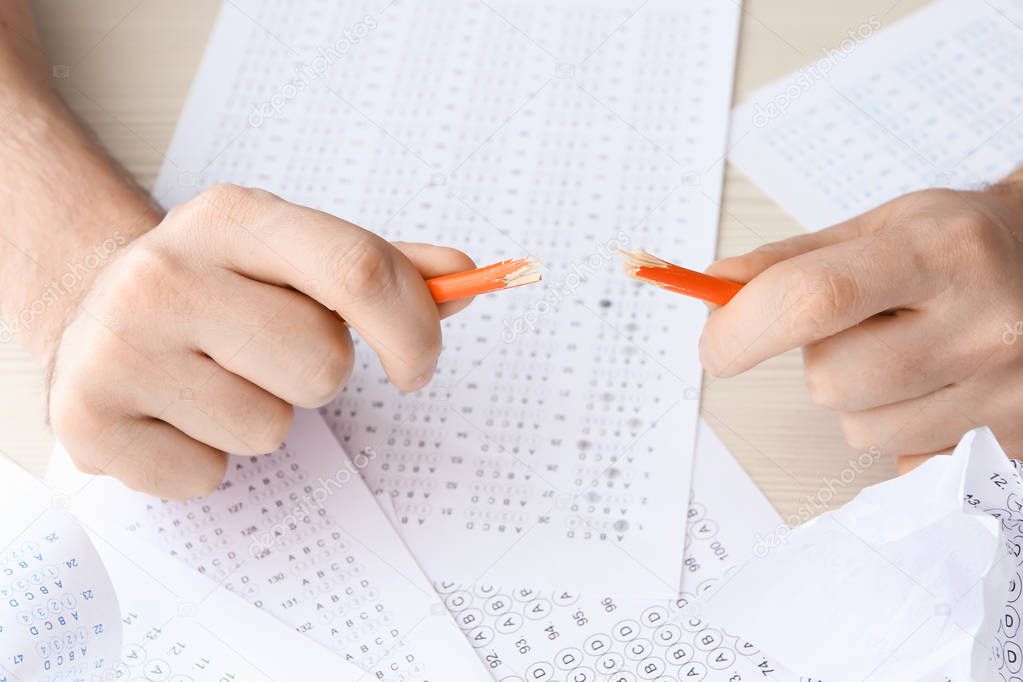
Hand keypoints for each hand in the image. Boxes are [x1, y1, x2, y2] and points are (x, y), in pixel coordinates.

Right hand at [48, 185, 472, 497]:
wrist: (93, 310)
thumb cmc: (218, 287)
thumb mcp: (291, 256)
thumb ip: (382, 268)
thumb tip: (465, 277)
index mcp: (234, 217)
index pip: (358, 269)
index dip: (413, 330)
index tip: (418, 367)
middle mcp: (166, 270)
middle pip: (322, 363)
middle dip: (319, 377)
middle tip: (270, 357)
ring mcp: (118, 346)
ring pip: (268, 428)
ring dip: (261, 417)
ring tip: (213, 381)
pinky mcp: (85, 419)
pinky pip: (206, 476)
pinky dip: (204, 460)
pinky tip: (173, 415)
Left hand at [699, 182, 1022, 458]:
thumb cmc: (960, 244)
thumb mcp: (880, 226)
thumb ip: (791, 261)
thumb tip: (717, 289)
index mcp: (941, 253)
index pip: (814, 298)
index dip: (744, 329)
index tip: (716, 346)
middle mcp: (984, 323)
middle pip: (832, 379)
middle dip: (819, 359)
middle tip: (859, 327)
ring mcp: (1006, 390)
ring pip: (861, 430)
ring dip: (859, 399)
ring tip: (905, 352)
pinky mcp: (1012, 440)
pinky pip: (905, 460)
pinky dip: (900, 429)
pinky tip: (935, 385)